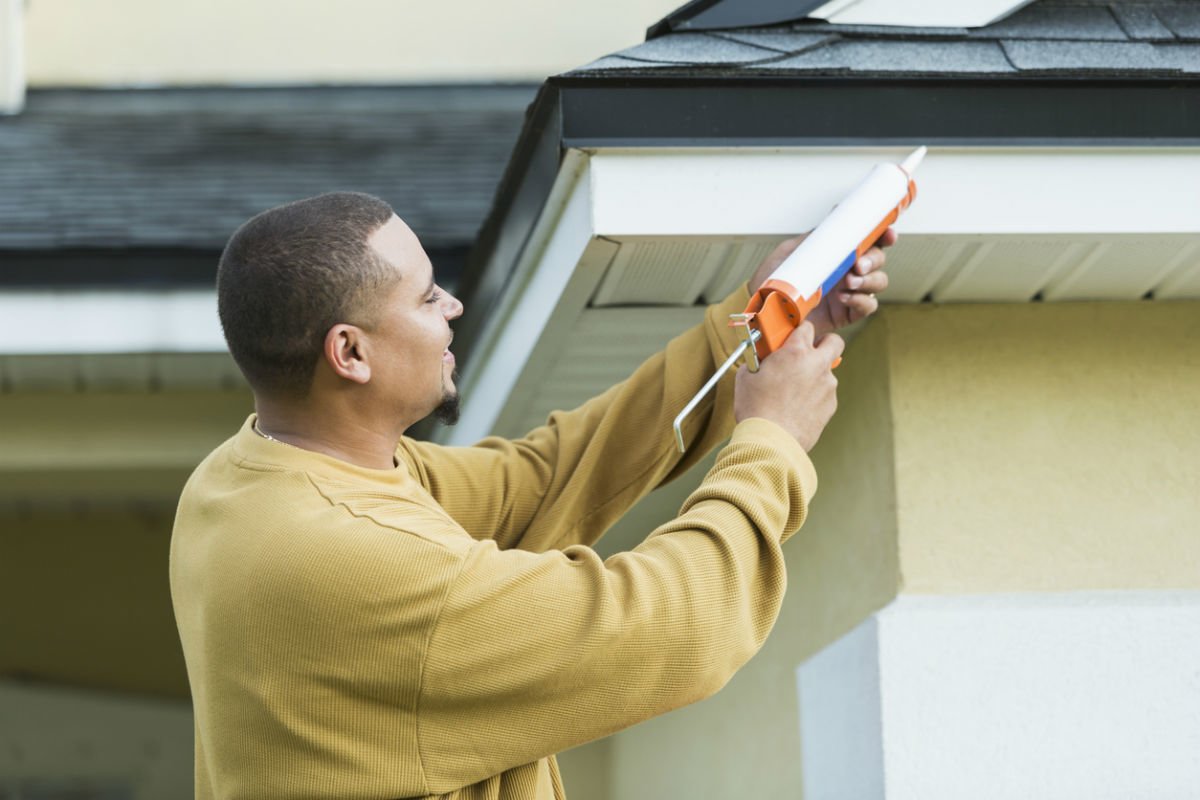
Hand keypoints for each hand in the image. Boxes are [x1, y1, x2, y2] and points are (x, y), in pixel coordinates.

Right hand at [734, 321, 843, 451]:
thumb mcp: (747, 376)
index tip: (792, 339)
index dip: (799, 332)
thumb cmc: (756, 408)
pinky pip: (825, 393)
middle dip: (824, 343)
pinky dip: (815, 396)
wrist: (770, 441)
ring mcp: (827, 386)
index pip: (807, 327)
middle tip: (808, 353)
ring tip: (794, 391)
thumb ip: (759, 360)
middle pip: (834, 341)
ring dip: (815, 374)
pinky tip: (798, 407)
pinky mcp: (831, 405)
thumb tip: (762, 359)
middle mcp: (817, 365)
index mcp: (796, 352)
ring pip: (828, 371)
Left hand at [748, 229, 895, 339]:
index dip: (883, 235)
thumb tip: (836, 213)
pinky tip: (845, 298)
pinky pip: (868, 306)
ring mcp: (849, 292)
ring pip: (878, 282)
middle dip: (875, 259)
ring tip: (849, 282)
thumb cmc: (772, 280)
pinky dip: (861, 300)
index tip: (887, 234)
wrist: (762, 309)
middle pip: (878, 260)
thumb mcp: (791, 252)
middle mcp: (848, 271)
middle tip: (859, 264)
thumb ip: (815, 237)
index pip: (868, 241)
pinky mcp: (846, 313)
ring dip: (869, 280)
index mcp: (838, 253)